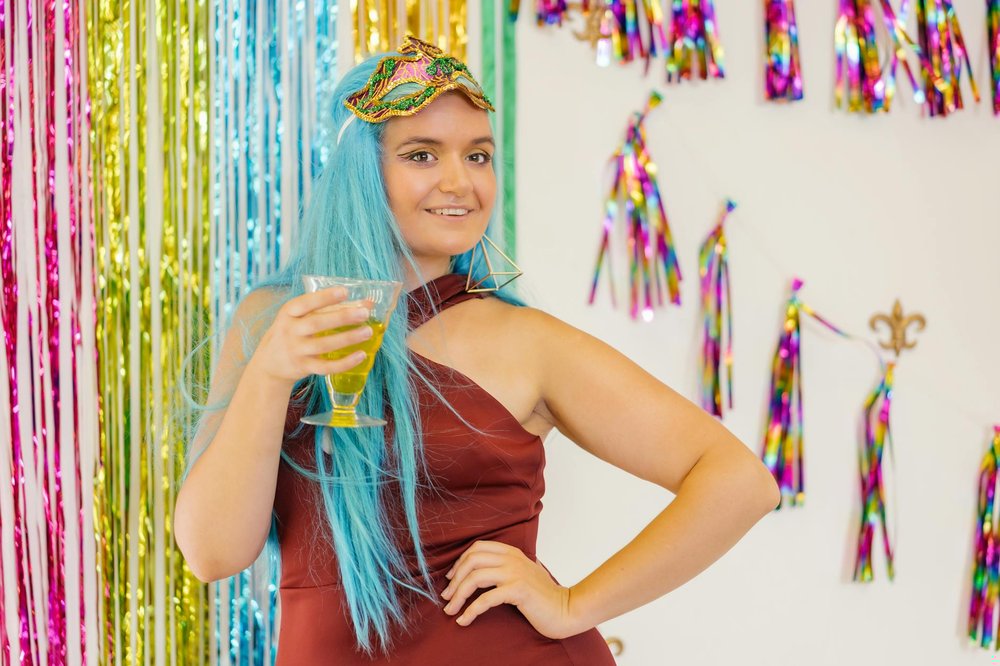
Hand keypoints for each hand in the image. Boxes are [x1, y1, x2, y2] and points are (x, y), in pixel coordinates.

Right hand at [249, 287, 373, 386]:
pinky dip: (344, 363)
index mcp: (289, 312)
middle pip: (316, 324)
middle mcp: (290, 331)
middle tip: (364, 313)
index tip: (345, 291)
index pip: (305, 303)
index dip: (325, 297)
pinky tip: (361, 355)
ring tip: (367, 332)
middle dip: (342, 317)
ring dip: (347, 338)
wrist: (270, 362)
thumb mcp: (303, 315)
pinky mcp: (304, 367)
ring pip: (323, 346)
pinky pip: (326, 367)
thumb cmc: (294, 331)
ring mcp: (296, 350)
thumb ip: (332, 308)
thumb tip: (368, 302)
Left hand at [440, 541, 584, 639]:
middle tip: (446, 598)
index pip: (477, 548)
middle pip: (471, 560)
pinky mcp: (518, 590)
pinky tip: (464, 620)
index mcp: (511, 552)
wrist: (566, 609)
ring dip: (457, 595)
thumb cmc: (542, 596)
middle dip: (454, 580)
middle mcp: (511, 559)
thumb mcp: (522, 574)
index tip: (451, 580)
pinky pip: (485, 599)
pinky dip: (470, 610)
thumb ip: (505, 568)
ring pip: (474, 578)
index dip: (459, 563)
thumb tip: (477, 574)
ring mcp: (515, 573)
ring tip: (450, 610)